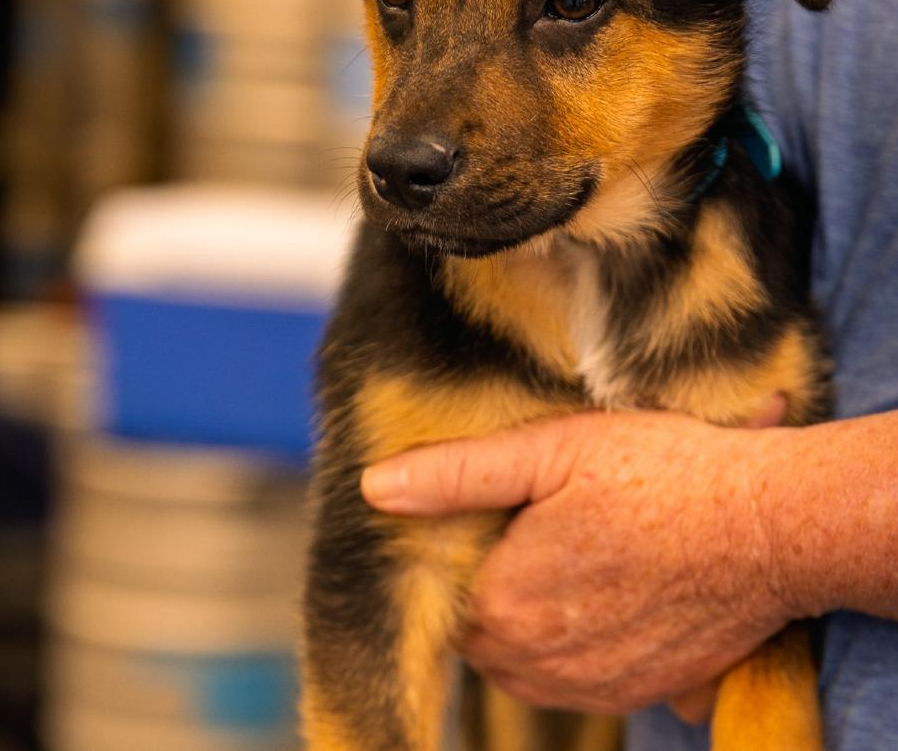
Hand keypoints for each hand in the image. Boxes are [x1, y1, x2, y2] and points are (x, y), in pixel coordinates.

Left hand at [361, 406, 797, 715]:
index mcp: (503, 605)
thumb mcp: (550, 450)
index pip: (438, 591)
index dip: (455, 548)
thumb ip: (455, 474)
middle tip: (532, 523)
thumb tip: (374, 488)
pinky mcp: (637, 694)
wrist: (769, 526)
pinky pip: (571, 677)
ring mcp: (590, 687)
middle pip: (476, 626)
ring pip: (519, 656)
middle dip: (489, 580)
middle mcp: (537, 664)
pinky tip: (599, 588)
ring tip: (568, 551)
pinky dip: (571, 640)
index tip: (490, 512)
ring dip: (527, 613)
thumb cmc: (660, 476)